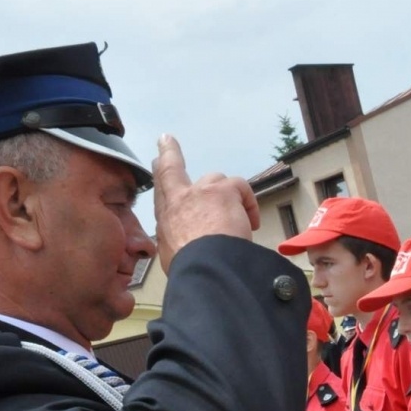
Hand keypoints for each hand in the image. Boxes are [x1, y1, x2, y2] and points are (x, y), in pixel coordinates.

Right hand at [151, 135, 260, 270]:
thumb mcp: (174, 256)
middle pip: (174, 171)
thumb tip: (185, 244)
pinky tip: (252, 223)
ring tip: (238, 219)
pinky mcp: (222, 191)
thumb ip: (178, 241)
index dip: (159, 166)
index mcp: (167, 218)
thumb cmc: (190, 267)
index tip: (159, 146)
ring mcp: (201, 192)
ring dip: (226, 196)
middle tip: (168, 143)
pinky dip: (248, 203)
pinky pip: (240, 187)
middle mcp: (180, 199)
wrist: (205, 266)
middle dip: (170, 154)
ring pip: (215, 181)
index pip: (161, 189)